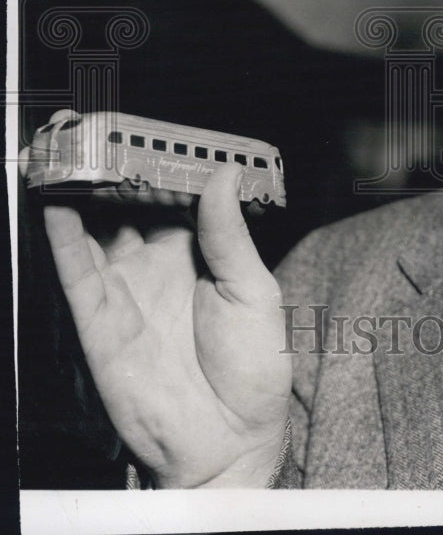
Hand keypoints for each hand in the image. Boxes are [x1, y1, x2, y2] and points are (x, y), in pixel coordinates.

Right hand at [26, 112, 292, 487]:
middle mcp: (158, 267)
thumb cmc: (254, 368)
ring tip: (73, 154)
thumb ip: (229, 234)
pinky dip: (64, 239)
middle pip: (129, 208)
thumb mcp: (253, 290)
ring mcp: (127, 292)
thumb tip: (223, 175)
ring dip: (84, 196)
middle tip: (107, 131)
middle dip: (117, 172)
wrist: (232, 441)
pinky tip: (59, 206)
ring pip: (97, 232)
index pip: (175, 198)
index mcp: (200, 255)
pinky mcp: (102, 322)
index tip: (158, 132)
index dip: (165, 167)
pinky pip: (78, 274)